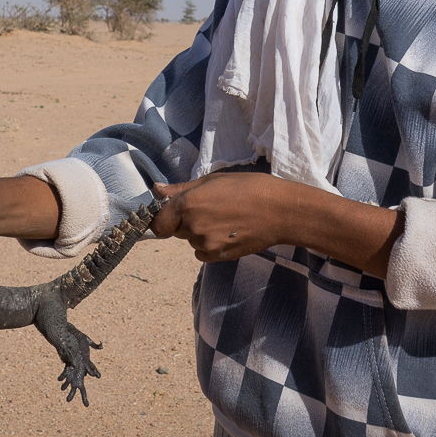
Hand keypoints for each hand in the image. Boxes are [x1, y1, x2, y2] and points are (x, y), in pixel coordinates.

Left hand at [150, 173, 291, 261]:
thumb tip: (156, 189)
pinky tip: (228, 231)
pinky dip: (209, 245)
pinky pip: (203, 253)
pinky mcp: (219, 256)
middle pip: (175, 230)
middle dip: (184, 221)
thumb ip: (181, 188)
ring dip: (199, 232)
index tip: (170, 212)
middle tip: (208, 208)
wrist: (280, 211)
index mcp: (188, 204)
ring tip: (224, 217)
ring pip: (191, 241)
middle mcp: (193, 227)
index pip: (158, 222)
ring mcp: (206, 244)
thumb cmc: (248, 188)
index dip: (162, 218)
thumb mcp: (212, 180)